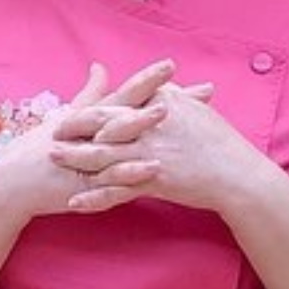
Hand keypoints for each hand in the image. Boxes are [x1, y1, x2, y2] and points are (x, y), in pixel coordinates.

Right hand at [0, 61, 174, 218]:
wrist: (10, 184)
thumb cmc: (39, 150)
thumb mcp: (67, 117)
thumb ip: (89, 95)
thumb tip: (100, 66)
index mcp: (92, 116)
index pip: (126, 92)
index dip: (152, 79)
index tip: (175, 64)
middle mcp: (93, 131)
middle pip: (136, 109)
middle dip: (171, 100)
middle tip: (204, 89)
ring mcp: (90, 155)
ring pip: (123, 137)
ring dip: (146, 124)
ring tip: (172, 113)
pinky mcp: (86, 183)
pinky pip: (112, 176)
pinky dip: (131, 171)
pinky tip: (154, 168)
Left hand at [52, 72, 259, 214]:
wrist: (238, 175)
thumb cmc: (220, 142)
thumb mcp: (195, 110)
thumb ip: (170, 96)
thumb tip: (157, 87)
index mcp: (161, 103)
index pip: (119, 102)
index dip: (92, 108)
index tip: (70, 111)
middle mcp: (153, 125)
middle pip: (105, 124)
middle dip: (75, 128)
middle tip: (50, 133)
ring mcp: (152, 152)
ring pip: (105, 155)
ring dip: (76, 158)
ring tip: (54, 160)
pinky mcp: (154, 179)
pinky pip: (118, 189)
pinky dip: (96, 195)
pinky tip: (76, 202)